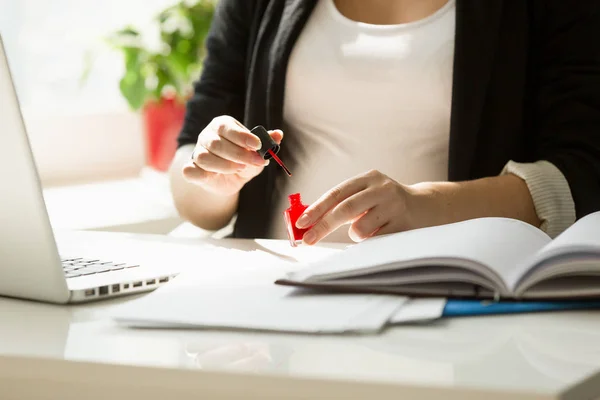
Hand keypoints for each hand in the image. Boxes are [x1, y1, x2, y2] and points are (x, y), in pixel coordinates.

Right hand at [182, 116, 282, 196]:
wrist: (231, 180)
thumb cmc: (243, 160)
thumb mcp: (257, 152)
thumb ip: (267, 142)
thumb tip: (278, 134)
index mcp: (222, 126)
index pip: (227, 127)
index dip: (243, 137)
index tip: (257, 145)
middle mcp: (207, 136)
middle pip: (217, 144)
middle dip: (238, 155)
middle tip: (253, 162)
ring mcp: (197, 152)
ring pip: (205, 157)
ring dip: (225, 166)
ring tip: (239, 169)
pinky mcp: (192, 168)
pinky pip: (190, 170)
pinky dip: (202, 174)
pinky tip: (214, 176)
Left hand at [295, 170, 420, 244]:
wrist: (425, 206)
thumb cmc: (385, 203)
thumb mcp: (366, 194)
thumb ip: (342, 204)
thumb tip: (309, 221)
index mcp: (368, 178)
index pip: (336, 193)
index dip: (316, 209)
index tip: (300, 223)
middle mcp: (381, 189)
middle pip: (345, 209)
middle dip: (323, 226)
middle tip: (308, 240)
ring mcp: (394, 206)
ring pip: (360, 228)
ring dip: (355, 235)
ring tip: (366, 229)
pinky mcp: (403, 225)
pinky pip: (375, 240)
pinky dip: (370, 241)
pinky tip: (382, 231)